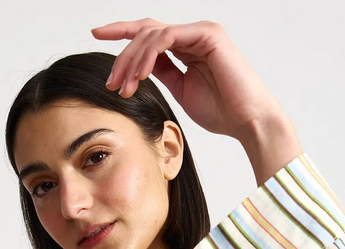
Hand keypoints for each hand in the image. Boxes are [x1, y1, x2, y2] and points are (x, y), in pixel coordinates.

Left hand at [91, 18, 289, 142]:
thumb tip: (140, 68)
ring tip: (123, 88)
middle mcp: (193, 34)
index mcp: (187, 46)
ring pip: (152, 34)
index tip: (97, 34)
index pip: (149, 34)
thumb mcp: (181, 91)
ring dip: (132, 61)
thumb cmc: (221, 112)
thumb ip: (163, 74)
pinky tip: (139, 76)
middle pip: (146, 31)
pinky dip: (148, 55)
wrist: (247, 121)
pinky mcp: (207, 34)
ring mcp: (200, 31)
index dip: (122, 32)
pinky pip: (167, 37)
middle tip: (110, 82)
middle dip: (122, 55)